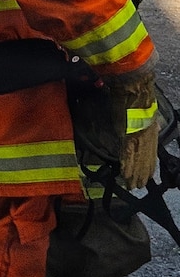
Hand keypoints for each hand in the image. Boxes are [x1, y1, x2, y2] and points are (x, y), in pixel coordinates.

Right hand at [111, 65, 159, 188]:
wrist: (134, 90)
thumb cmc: (138, 97)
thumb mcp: (147, 113)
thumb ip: (146, 123)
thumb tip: (146, 126)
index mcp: (151, 133)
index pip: (151, 155)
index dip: (149, 167)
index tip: (147, 177)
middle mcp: (147, 138)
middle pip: (145, 161)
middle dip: (141, 174)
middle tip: (138, 186)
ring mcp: (138, 138)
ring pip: (136, 161)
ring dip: (133, 174)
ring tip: (131, 184)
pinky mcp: (128, 136)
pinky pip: (126, 154)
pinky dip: (126, 165)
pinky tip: (124, 174)